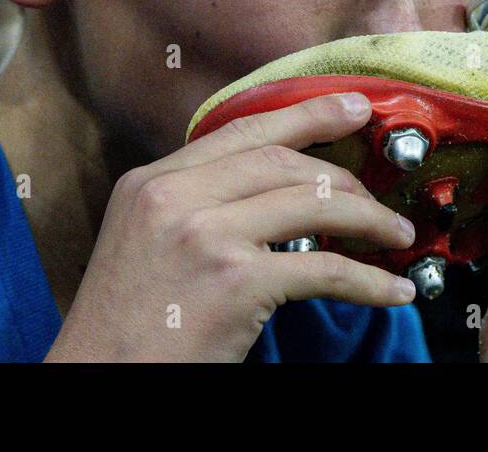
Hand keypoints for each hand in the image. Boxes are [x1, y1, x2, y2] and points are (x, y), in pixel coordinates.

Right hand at [45, 93, 416, 361]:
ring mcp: (205, 235)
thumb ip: (192, 205)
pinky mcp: (234, 281)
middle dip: (345, 172)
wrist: (92, 380)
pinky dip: (370, 281)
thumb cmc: (124, 327)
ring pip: (312, 202)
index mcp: (150, 182)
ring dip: (368, 218)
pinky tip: (393, 289)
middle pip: (282, 159)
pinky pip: (324, 268)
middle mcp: (174, 196)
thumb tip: (268, 192)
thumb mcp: (142, 241)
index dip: (305, 114)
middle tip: (382, 191)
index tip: (351, 106)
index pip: (241, 130)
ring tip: (396, 234)